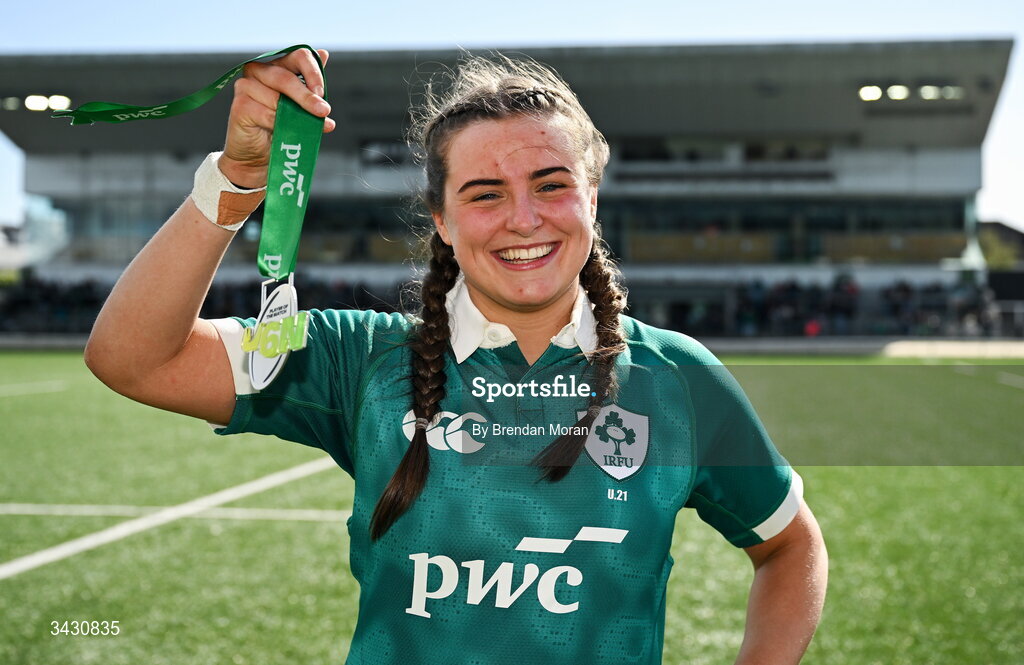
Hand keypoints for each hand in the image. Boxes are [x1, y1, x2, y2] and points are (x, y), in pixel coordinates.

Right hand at [219, 47, 334, 188]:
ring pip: (277, 98)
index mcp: (277, 66)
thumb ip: (311, 86)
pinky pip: (267, 114)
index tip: (322, 93)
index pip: (298, 56)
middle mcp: (259, 71)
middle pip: (286, 78)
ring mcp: (246, 87)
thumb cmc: (280, 129)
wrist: (257, 156)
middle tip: (323, 111)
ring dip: (297, 115)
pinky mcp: (239, 105)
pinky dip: (280, 125)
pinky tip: (283, 132)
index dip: (313, 72)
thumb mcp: (300, 107)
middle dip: (308, 97)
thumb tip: (324, 54)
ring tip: (308, 128)